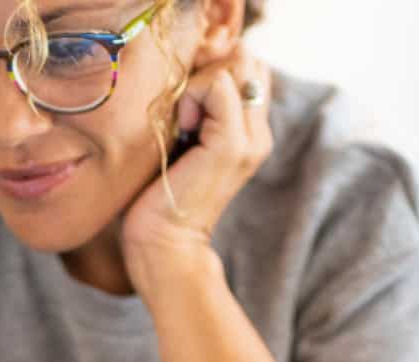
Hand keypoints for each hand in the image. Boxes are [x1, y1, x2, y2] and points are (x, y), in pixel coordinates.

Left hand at [121, 51, 273, 300]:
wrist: (165, 245)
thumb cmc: (160, 197)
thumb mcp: (181, 142)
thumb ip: (195, 110)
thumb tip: (188, 77)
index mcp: (249, 130)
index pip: (247, 66)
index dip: (213, 70)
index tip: (186, 106)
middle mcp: (258, 132)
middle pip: (246, 60)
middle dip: (208, 70)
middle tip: (184, 109)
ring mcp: (250, 138)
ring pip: (235, 66)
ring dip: (198, 83)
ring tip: (183, 124)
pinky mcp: (232, 144)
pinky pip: (217, 85)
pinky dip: (192, 96)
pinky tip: (181, 130)